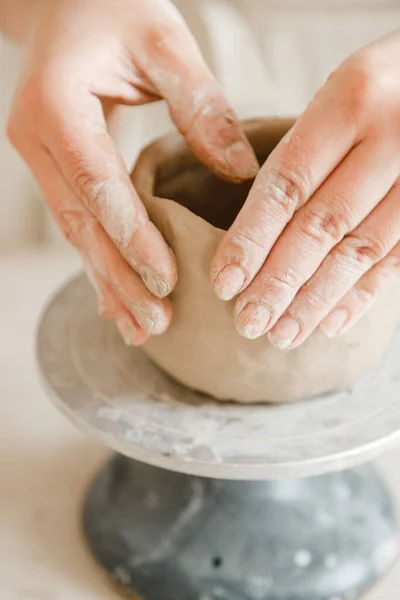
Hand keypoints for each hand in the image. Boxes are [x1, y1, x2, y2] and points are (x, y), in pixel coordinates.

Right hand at [8, 0, 257, 345]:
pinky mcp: (54, 167)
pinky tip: (115, 297)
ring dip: (108, 282)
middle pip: (82, 224)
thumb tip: (243, 173)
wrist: (62, 0)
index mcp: (58, 107)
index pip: (97, 186)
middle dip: (120, 277)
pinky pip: (77, 223)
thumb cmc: (112, 7)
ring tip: (140, 327)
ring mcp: (39, 158)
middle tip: (157, 322)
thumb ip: (202, 105)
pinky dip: (99, 262)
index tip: (167, 279)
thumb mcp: (162, 40)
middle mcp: (38, 140)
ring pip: (76, 234)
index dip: (131, 237)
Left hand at [211, 31, 399, 347]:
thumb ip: (300, 153)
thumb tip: (250, 235)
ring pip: (360, 251)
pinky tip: (331, 322)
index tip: (224, 283)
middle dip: (280, 282)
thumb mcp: (337, 93)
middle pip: (321, 225)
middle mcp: (391, 137)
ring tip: (282, 334)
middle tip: (248, 323)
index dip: (252, 239)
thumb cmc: (378, 87)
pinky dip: (362, 294)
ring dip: (316, 299)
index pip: (287, 184)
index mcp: (350, 100)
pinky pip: (397, 259)